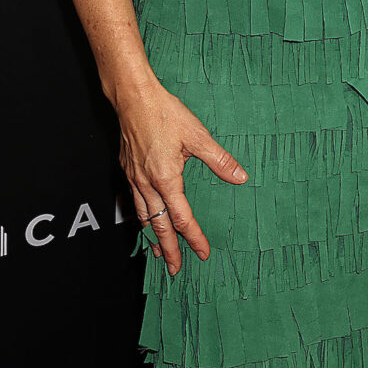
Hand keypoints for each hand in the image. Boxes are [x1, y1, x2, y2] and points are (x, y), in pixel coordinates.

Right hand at [117, 81, 246, 273]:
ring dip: (153, 237)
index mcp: (166, 178)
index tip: (203, 252)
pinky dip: (142, 218)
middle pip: (159, 226)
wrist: (133, 98)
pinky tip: (146, 219)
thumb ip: (219, 160)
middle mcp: (147, 184)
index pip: (182, 218)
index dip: (194, 237)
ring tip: (159, 252)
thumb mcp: (198, 135)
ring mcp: (134, 178)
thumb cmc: (164, 113)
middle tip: (174, 270)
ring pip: (144, 217)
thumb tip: (240, 177)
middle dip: (169, 250)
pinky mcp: (128, 170)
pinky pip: (135, 203)